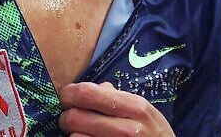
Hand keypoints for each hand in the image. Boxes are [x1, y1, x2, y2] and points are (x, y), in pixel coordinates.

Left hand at [59, 81, 174, 136]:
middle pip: (75, 117)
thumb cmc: (154, 135)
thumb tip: (95, 88)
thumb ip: (119, 98)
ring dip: (72, 135)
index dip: (69, 94)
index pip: (87, 93)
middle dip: (65, 118)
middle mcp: (127, 129)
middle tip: (68, 120)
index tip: (67, 98)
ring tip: (79, 133)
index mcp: (134, 107)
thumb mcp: (145, 112)